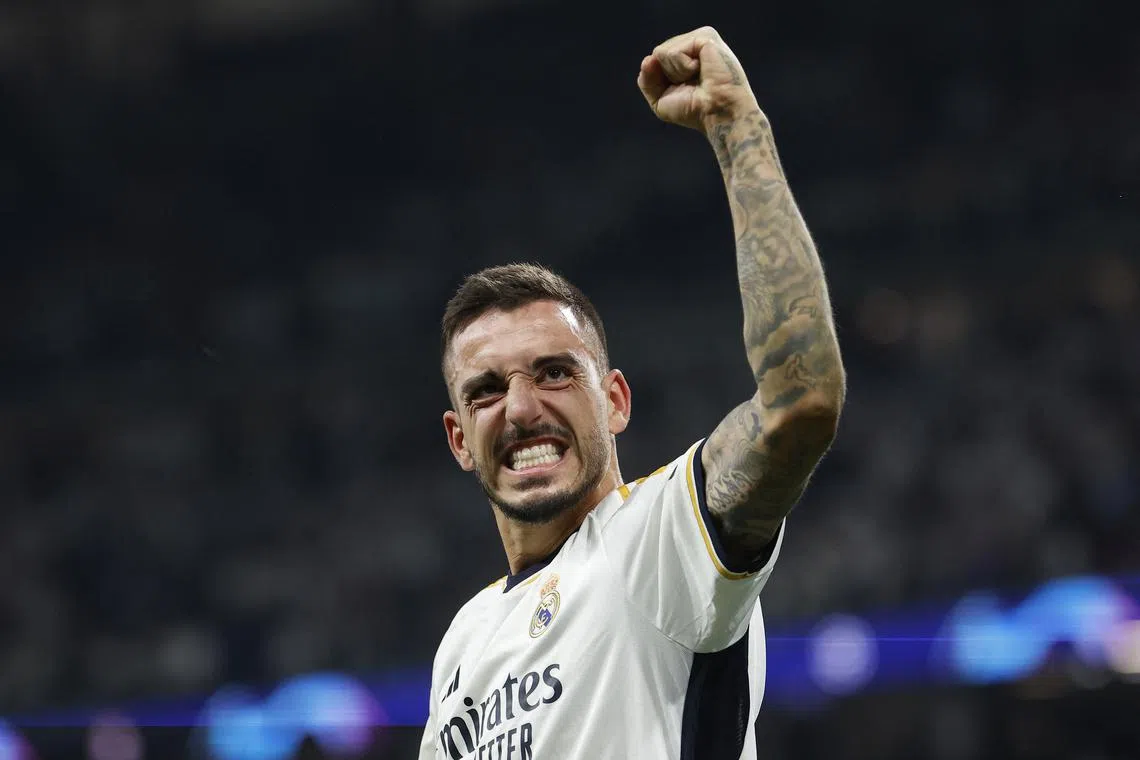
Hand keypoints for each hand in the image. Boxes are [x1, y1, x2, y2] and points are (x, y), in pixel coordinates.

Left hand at [637, 26, 759, 134]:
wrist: (718, 113)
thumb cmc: (695, 110)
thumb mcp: (661, 100)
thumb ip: (647, 80)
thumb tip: (648, 59)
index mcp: (686, 55)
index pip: (656, 60)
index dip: (660, 80)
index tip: (684, 91)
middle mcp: (693, 43)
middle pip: (657, 55)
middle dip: (668, 77)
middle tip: (692, 85)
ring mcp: (700, 37)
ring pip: (661, 52)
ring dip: (676, 73)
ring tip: (699, 78)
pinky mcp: (705, 37)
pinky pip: (673, 52)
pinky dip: (683, 68)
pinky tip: (702, 70)